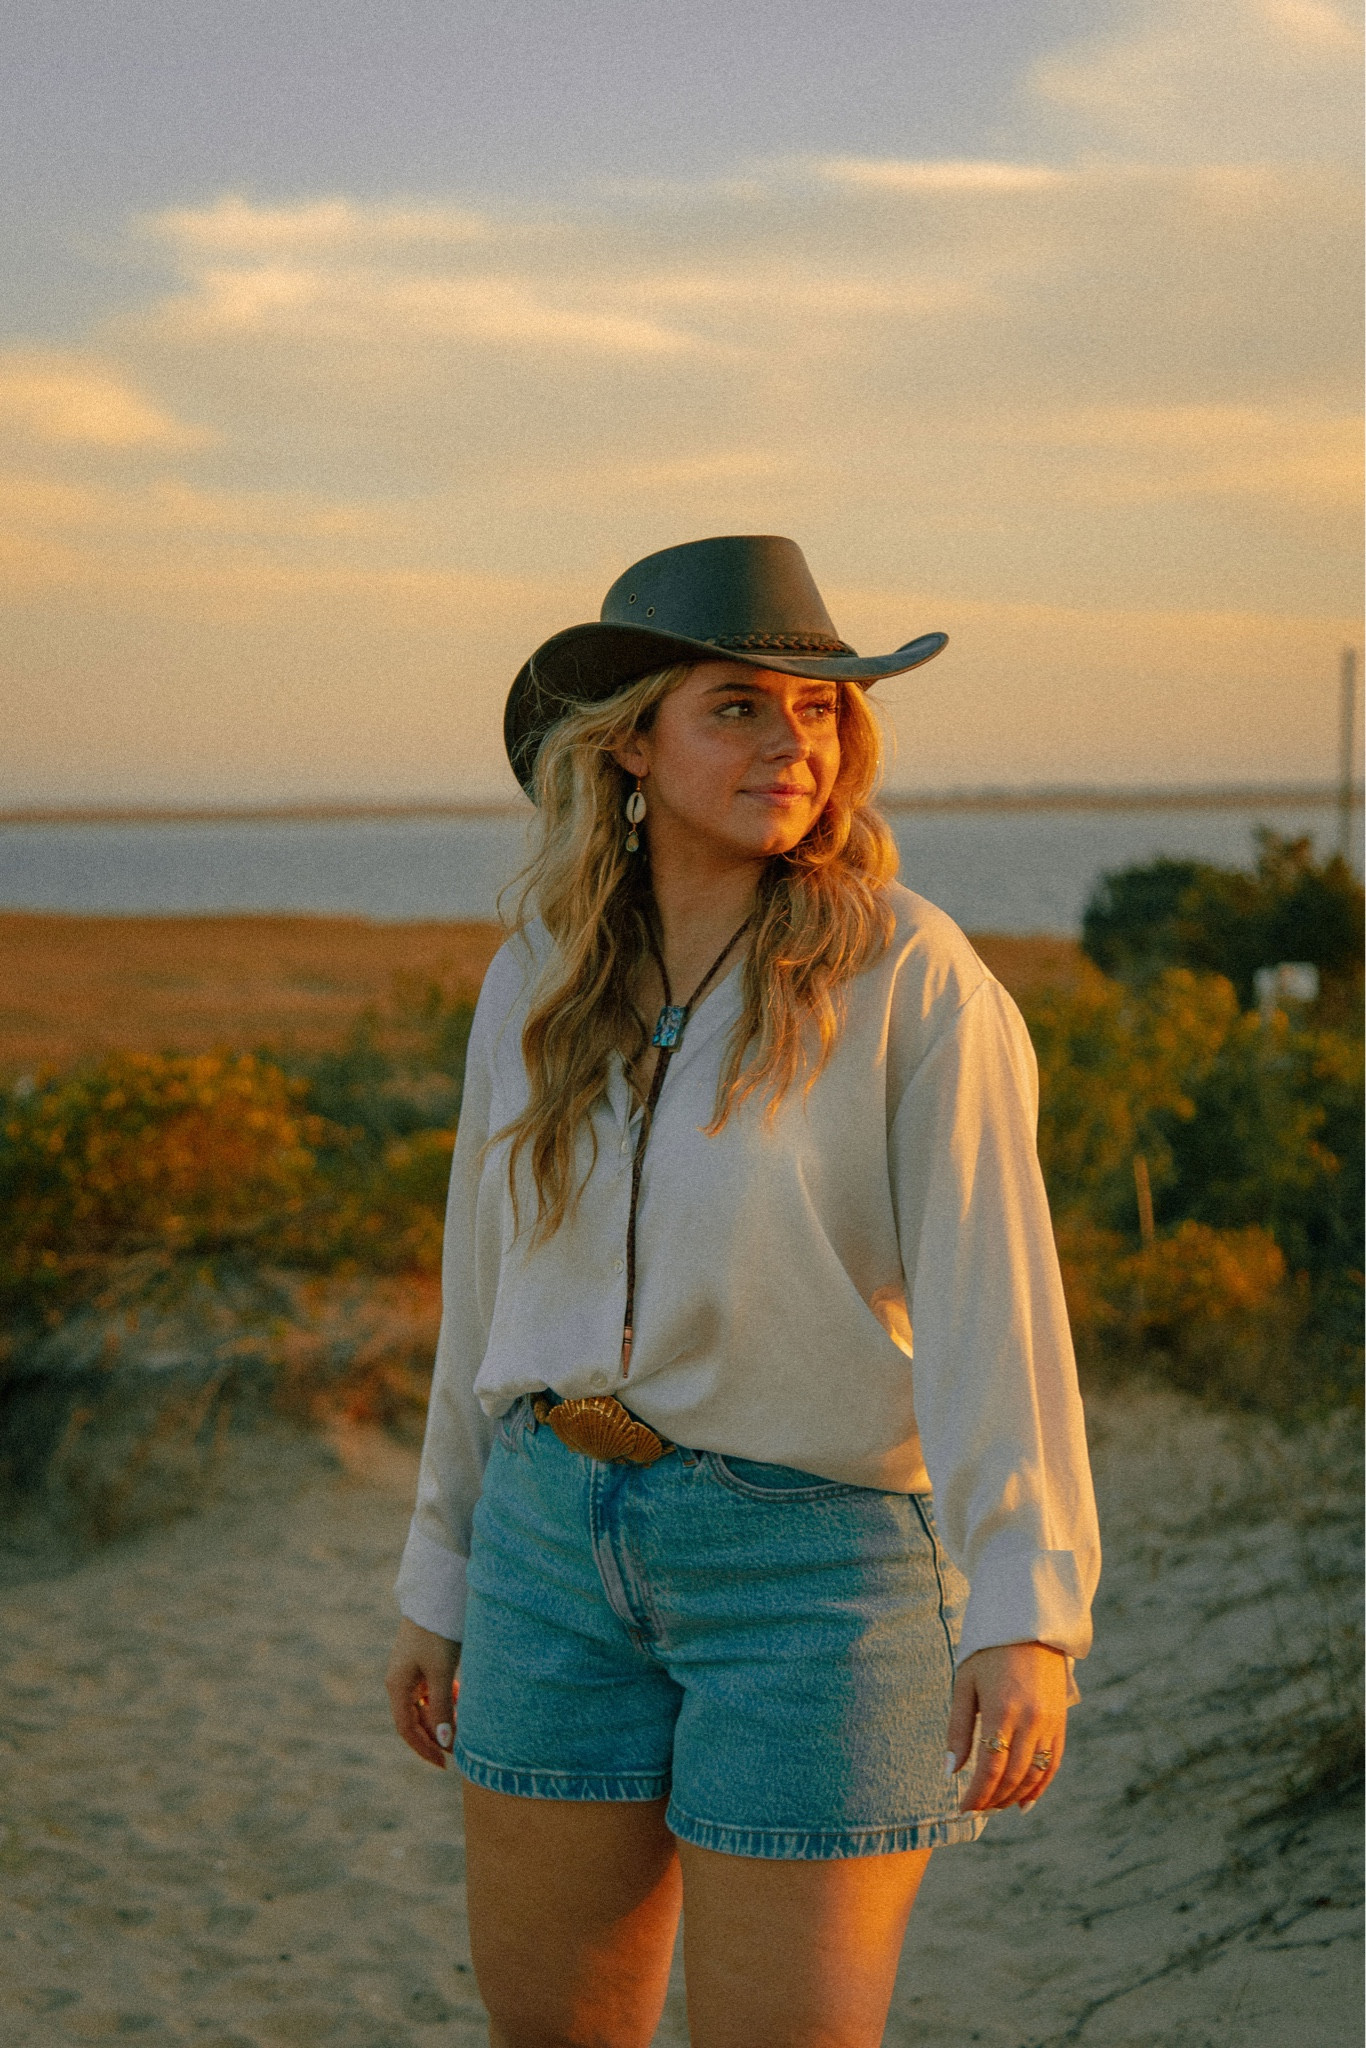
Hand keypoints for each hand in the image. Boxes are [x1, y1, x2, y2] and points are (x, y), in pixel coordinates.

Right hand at [385, 1616, 460, 1767]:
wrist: (436, 1595)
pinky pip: (430, 1689)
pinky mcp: (421, 1661)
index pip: (407, 1729)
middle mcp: (400, 1681)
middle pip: (415, 1719)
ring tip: (463, 1723)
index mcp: (397, 1686)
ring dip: (442, 1716)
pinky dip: (445, 1698)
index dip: (424, 1748)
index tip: (444, 1763)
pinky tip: (460, 1698)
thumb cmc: (436, 1633)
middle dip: (435, 1735)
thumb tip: (443, 1742)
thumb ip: (441, 1707)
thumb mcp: (440, 1672)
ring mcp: (410, 1671)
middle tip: (459, 1748)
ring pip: (425, 1704)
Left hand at [948, 1641, 1068, 1812]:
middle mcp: (1029, 1720)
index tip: (963, 1807)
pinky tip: (1026, 1802)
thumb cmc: (988, 1652)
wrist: (1029, 1625)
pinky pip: (1052, 1763)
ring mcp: (1049, 1722)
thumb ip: (958, 1730)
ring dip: (1014, 1796)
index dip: (977, 1794)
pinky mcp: (1060, 1721)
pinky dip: (1040, 1786)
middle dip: (993, 1799)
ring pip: (1033, 1774)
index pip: (990, 1768)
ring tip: (996, 1806)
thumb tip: (950, 1772)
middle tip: (977, 1809)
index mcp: (1001, 1709)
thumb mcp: (965, 1683)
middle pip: (1012, 1776)